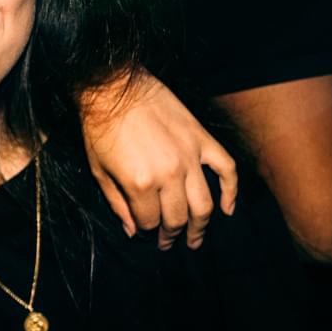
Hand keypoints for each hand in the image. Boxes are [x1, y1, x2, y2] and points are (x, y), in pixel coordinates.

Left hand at [81, 71, 237, 249]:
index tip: (144, 234)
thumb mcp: (99, 170)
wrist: (113, 87)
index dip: (146, 232)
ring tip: (195, 239)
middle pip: (177, 218)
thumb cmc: (100, 128)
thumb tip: (133, 231)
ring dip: (200, 226)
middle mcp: (169, 173)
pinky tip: (228, 209)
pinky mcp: (201, 139)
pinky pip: (226, 168)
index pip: (149, 222)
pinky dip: (232, 191)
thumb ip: (118, 204)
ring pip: (204, 204)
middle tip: (168, 244)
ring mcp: (189, 156)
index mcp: (140, 183)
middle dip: (171, 236)